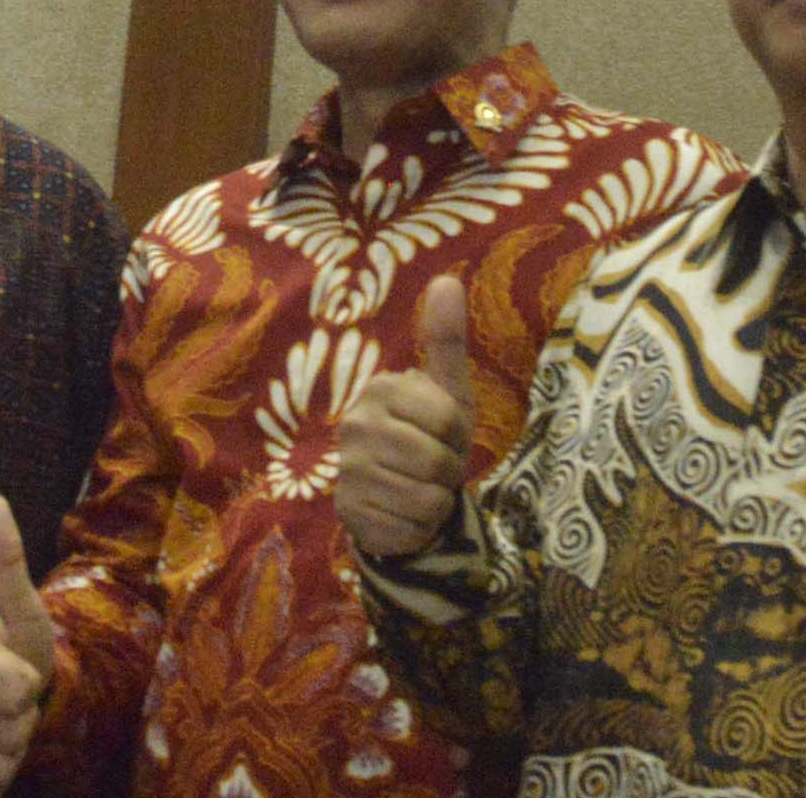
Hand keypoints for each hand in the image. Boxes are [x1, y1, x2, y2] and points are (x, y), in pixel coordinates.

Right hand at [0, 493, 53, 796]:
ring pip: (0, 763)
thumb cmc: (12, 649)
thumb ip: (5, 560)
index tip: (17, 668)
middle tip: (9, 698)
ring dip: (12, 748)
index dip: (32, 685)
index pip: (20, 692)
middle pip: (12, 730)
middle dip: (23, 718)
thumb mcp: (21, 609)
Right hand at [336, 272, 475, 559]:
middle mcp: (354, 425)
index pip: (448, 418)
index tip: (445, 434)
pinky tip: (404, 514)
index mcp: (380, 388)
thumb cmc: (430, 436)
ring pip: (424, 497)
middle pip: (435, 460)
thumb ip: (445, 341)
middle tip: (433, 466)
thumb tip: (447, 279)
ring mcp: (347, 471)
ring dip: (435, 500)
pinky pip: (409, 527)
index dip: (458, 434)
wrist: (399, 496)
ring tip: (419, 488)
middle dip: (448, 471)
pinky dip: (418, 526)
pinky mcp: (348, 513)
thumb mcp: (448, 393)